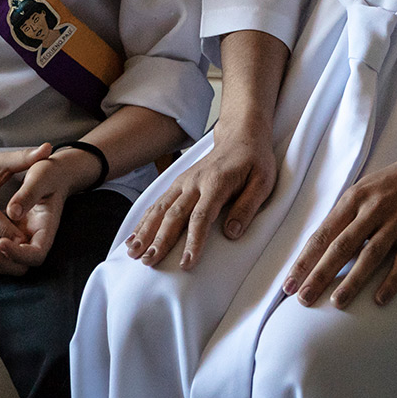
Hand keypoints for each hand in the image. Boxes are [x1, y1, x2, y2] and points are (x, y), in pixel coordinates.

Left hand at [0, 148, 96, 269]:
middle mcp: (35, 239)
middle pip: (20, 267)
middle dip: (0, 260)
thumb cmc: (48, 172)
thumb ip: (28, 193)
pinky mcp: (11, 237)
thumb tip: (12, 212)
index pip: (36, 255)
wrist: (51, 173)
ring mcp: (23, 240)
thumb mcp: (41, 176)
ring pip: (7, 265)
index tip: (0, 240)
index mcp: (46, 227)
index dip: (18, 253)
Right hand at [124, 121, 277, 269]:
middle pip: (174, 214)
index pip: (201, 217)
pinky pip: (158, 202)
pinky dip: (144, 220)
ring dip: (146, 231)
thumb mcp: (263, 182)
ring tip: (133, 253)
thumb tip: (231, 234)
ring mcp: (184, 181)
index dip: (193, 242)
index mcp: (216, 182)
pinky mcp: (178, 183)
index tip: (186, 263)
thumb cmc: (254, 160)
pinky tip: (134, 236)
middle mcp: (195, 182)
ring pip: (160, 208)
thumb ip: (247, 207)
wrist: (241, 134)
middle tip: (149, 262)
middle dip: (160, 240)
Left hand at [282, 150, 396, 309]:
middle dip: (320, 273)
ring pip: (371, 254)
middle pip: (341, 245)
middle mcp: (373, 208)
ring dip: (353, 279)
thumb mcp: (364, 190)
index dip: (304, 261)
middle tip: (303, 298)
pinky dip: (392, 280)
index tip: (288, 284)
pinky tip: (380, 299)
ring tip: (337, 302)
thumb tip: (319, 247)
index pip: (323, 234)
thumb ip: (344, 216)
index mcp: (354, 199)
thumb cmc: (394, 182)